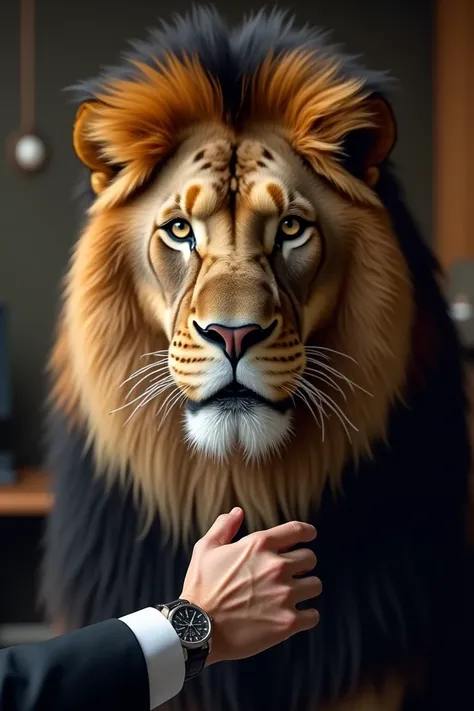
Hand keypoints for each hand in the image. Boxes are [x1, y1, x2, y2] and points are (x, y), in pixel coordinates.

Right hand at [180, 508, 320, 664]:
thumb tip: (237, 512)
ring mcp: (284, 595)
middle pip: (310, 558)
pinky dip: (306, 616)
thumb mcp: (206, 549)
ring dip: (305, 589)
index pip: (297, 531)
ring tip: (291, 595)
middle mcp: (276, 566)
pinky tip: (294, 616)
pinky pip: (313, 615)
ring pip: (315, 585)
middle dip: (302, 564)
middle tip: (292, 573)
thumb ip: (223, 527)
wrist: (198, 629)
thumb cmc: (201, 587)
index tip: (310, 535)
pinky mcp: (288, 622)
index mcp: (259, 545)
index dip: (307, 532)